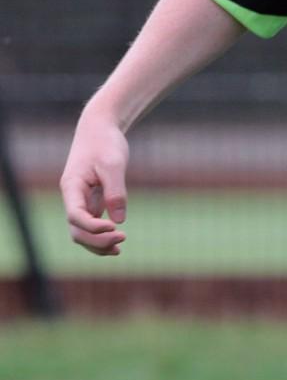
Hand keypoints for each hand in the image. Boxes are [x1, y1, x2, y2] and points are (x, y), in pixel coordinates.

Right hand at [60, 107, 129, 255]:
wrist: (100, 129)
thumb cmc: (105, 143)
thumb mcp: (113, 164)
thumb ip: (116, 191)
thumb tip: (118, 220)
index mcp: (72, 187)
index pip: (75, 216)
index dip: (93, 227)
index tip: (114, 229)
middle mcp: (72, 197)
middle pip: (77, 230)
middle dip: (97, 240)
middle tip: (122, 239)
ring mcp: (80, 201)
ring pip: (82, 232)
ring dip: (97, 245)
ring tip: (118, 251)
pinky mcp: (91, 201)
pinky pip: (91, 225)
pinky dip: (101, 236)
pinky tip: (116, 242)